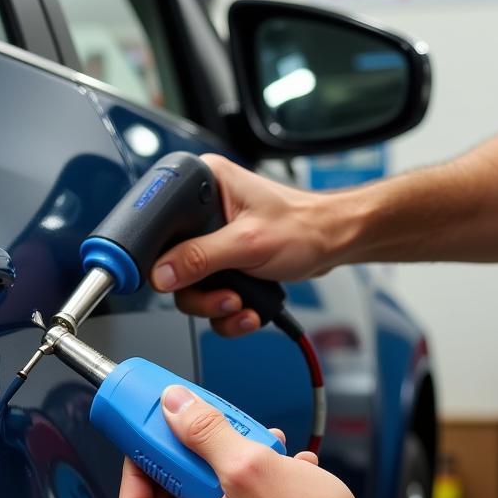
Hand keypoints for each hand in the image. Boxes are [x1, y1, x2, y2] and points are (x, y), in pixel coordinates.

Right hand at [151, 154, 336, 335]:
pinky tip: (248, 309)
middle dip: (202, 292)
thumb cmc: (305, 226)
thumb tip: (161, 274)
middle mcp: (204, 210)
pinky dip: (227, 311)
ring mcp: (214, 238)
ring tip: (242, 305)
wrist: (335, 243)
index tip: (178, 279)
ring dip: (216, 306)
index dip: (164, 257)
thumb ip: (200, 259)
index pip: (162, 225)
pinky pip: (209, 293)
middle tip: (226, 298)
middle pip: (173, 264)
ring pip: (190, 286)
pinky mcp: (225, 260)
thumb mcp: (248, 244)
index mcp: (204, 185)